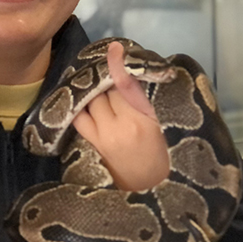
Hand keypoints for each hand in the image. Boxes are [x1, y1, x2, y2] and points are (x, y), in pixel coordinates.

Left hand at [72, 41, 169, 190]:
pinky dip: (80, 108)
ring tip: (100, 94)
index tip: (115, 49)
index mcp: (145, 119)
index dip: (118, 66)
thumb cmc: (163, 158)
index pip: (127, 85)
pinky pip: (79, 118)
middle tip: (113, 82)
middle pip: (106, 91)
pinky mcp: (92, 145)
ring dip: (94, 95)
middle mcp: (122, 125)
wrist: (151, 191)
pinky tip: (83, 104)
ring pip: (91, 102)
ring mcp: (104, 136)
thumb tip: (131, 77)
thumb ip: (146, 102)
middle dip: (109, 84)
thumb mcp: (162, 128)